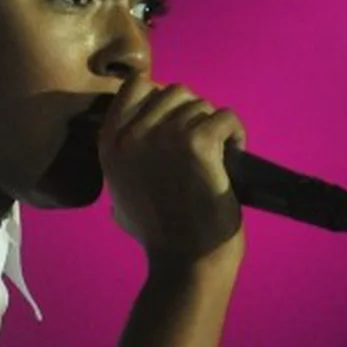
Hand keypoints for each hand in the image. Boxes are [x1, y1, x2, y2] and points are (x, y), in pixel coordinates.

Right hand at [99, 74, 246, 263]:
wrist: (186, 260)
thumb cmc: (159, 234)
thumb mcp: (121, 192)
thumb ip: (126, 158)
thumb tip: (141, 133)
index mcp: (110, 142)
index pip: (136, 85)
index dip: (163, 98)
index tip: (178, 123)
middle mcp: (132, 133)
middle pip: (175, 92)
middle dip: (193, 114)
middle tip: (203, 145)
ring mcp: (165, 135)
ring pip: (203, 106)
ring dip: (215, 127)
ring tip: (220, 156)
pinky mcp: (198, 142)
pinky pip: (226, 117)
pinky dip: (236, 134)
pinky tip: (235, 155)